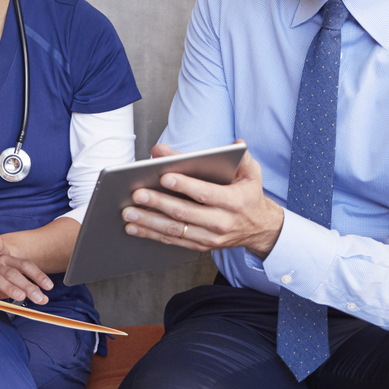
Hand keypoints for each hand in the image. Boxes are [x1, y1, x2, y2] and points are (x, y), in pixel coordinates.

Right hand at [0, 254, 53, 304]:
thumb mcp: (6, 279)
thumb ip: (22, 286)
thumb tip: (42, 298)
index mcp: (6, 260)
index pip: (25, 265)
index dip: (38, 275)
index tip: (49, 287)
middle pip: (13, 273)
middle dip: (28, 286)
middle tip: (40, 298)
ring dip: (10, 288)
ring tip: (20, 297)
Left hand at [121, 143, 285, 257]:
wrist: (260, 228)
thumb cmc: (249, 195)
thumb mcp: (250, 172)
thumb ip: (237, 157)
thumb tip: (234, 142)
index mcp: (234, 202)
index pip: (206, 193)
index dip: (185, 185)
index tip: (164, 177)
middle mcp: (221, 222)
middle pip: (184, 213)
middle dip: (158, 203)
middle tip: (137, 194)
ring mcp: (210, 237)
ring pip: (175, 230)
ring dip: (149, 221)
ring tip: (128, 212)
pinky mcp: (200, 246)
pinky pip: (173, 241)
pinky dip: (151, 234)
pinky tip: (134, 228)